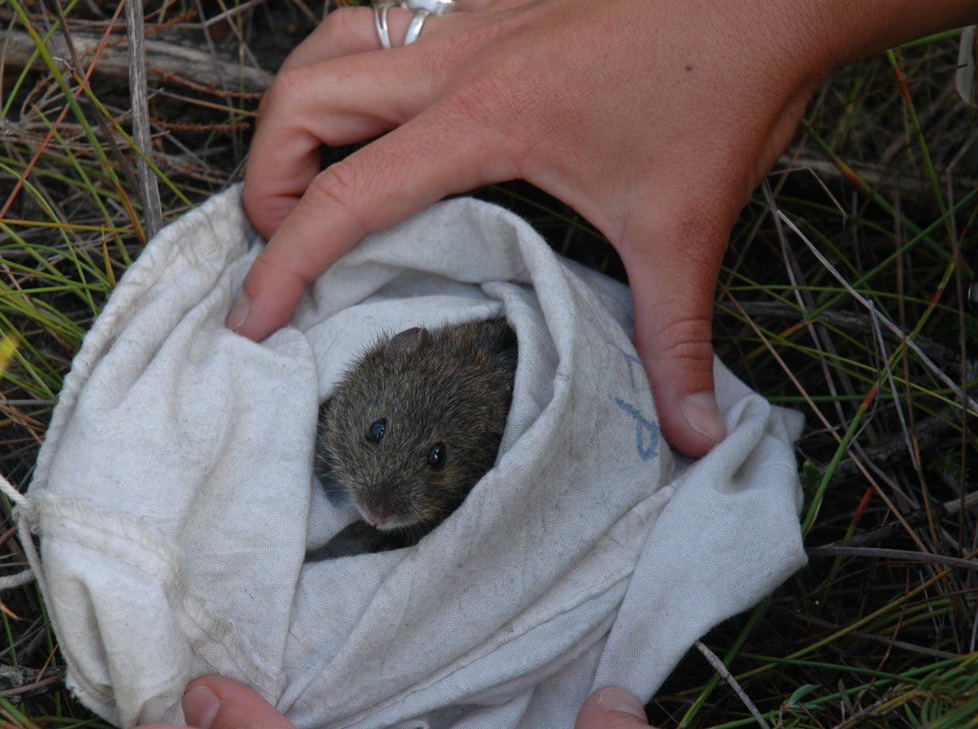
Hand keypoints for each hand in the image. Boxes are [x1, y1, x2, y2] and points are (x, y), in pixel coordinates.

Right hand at [229, 0, 843, 455]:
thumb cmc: (727, 93)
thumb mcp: (689, 228)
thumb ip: (678, 341)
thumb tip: (696, 437)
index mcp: (484, 118)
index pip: (346, 195)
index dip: (282, 264)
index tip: (250, 318)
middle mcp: (456, 58)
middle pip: (301, 98)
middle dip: (267, 175)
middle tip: (289, 239)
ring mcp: (468, 17)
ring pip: (330, 43)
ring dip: (299, 110)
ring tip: (314, 176)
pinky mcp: (490, 1)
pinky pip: (383, 22)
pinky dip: (353, 70)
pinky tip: (388, 117)